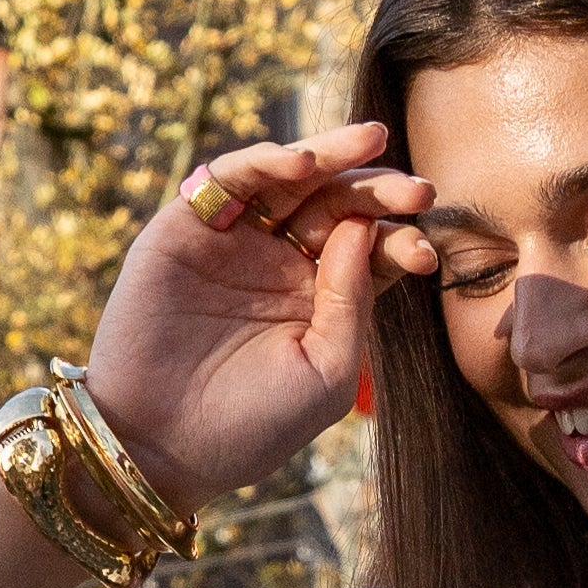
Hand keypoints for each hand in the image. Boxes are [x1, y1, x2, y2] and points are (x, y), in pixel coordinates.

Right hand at [79, 123, 439, 512]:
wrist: (162, 446)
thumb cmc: (251, 426)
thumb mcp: (326, 373)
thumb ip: (352, 303)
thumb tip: (363, 227)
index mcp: (318, 300)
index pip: (370, 251)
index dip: (400, 242)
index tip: (426, 255)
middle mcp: (279, 263)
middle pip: (337, 206)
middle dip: (380, 192)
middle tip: (420, 191)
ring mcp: (234, 240)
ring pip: (289, 180)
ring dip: (332, 155)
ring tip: (372, 141)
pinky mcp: (186, 225)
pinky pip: (230, 177)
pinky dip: (266, 161)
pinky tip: (302, 164)